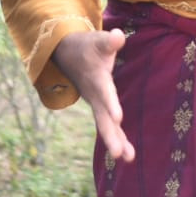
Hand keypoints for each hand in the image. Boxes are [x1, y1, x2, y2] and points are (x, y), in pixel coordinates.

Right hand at [51, 30, 135, 162]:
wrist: (67, 54)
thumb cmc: (87, 46)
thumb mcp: (97, 40)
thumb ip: (109, 41)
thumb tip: (119, 37)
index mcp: (97, 79)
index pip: (105, 93)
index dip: (111, 104)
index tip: (119, 118)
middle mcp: (95, 96)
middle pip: (103, 119)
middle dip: (111, 136)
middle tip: (119, 154)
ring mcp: (96, 104)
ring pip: (105, 126)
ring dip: (116, 142)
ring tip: (128, 159)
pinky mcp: (99, 108)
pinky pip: (108, 126)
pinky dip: (117, 139)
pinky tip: (127, 156)